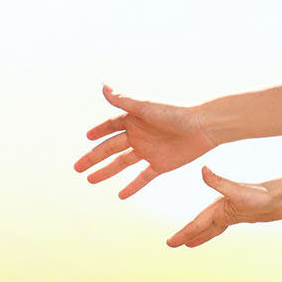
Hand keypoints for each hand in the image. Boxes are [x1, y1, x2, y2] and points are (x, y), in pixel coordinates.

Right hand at [75, 85, 218, 197]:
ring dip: (107, 172)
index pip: (111, 126)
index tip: (87, 137)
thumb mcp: (146, 108)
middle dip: (93, 157)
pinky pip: (142, 177)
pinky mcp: (160, 165)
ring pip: (122, 164)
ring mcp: (149, 151)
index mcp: (134, 120)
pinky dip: (132, 186)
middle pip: (111, 148)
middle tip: (77, 168)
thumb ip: (124, 100)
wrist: (203, 128)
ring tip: (91, 180)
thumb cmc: (176, 114)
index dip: (99, 132)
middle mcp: (139, 135)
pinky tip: (121, 195)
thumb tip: (103, 87)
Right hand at [168, 167, 281, 247]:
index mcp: (219, 204)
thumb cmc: (264, 193)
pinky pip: (221, 226)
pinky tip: (208, 235)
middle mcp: (223, 207)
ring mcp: (231, 211)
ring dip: (198, 234)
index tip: (170, 243)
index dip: (184, 233)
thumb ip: (219, 182)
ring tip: (187, 244)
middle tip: (171, 245)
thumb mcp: (239, 191)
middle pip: (200, 224)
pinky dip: (212, 232)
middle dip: (186, 234)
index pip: (198, 222)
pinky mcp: (241, 215)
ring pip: (210, 226)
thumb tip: (202, 168)